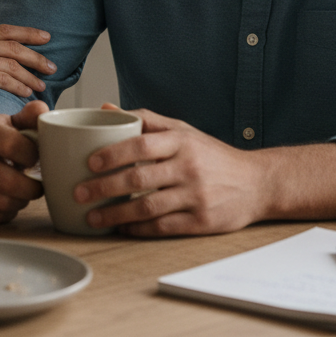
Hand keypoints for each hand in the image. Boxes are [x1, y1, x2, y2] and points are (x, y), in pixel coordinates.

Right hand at [0, 25, 54, 120]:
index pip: (4, 30)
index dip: (27, 33)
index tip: (45, 38)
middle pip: (12, 45)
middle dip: (36, 54)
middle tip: (52, 64)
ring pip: (10, 63)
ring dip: (30, 75)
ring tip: (43, 85)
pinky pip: (1, 79)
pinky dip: (18, 86)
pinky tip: (27, 93)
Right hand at [0, 100, 49, 223]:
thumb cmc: (2, 138)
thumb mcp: (16, 122)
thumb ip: (31, 116)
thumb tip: (42, 110)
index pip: (14, 146)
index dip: (33, 157)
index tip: (38, 159)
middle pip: (8, 183)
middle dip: (31, 189)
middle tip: (38, 185)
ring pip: (2, 204)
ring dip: (21, 202)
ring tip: (24, 191)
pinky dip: (8, 213)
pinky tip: (10, 199)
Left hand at [73, 106, 265, 236]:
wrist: (256, 183)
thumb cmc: (211, 154)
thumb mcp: (182, 130)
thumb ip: (145, 120)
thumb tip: (106, 108)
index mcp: (181, 141)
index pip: (140, 144)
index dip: (112, 154)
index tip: (89, 163)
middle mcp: (188, 167)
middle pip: (139, 178)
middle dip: (104, 187)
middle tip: (79, 192)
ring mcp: (195, 196)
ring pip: (148, 207)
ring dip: (116, 213)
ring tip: (92, 216)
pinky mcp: (201, 222)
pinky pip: (163, 227)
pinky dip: (138, 228)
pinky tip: (121, 227)